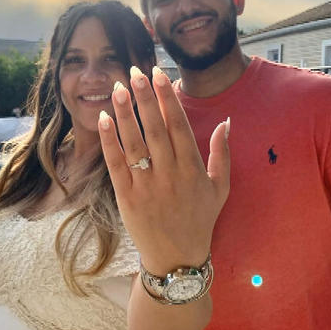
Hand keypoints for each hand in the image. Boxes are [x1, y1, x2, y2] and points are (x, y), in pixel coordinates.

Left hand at [98, 65, 229, 273]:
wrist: (177, 258)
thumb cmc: (200, 219)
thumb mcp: (220, 188)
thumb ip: (221, 154)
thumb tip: (226, 123)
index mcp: (192, 168)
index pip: (178, 125)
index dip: (168, 98)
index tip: (160, 74)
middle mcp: (170, 174)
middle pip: (155, 128)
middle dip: (145, 97)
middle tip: (136, 70)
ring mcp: (147, 186)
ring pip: (134, 142)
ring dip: (126, 113)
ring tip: (119, 86)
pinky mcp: (127, 197)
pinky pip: (116, 164)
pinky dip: (110, 141)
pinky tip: (104, 118)